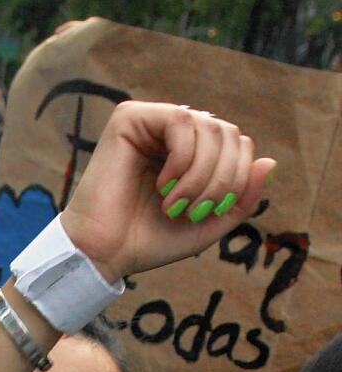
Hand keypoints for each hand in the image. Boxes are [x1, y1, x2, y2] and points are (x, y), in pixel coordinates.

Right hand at [61, 101, 274, 282]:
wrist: (104, 252)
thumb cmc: (149, 240)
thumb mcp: (210, 223)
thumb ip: (243, 198)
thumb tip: (269, 161)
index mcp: (190, 154)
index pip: (238, 144)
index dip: (237, 178)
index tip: (210, 213)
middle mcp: (171, 134)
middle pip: (229, 133)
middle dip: (222, 178)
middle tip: (195, 211)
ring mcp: (150, 123)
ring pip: (210, 126)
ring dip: (202, 174)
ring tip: (175, 204)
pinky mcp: (128, 119)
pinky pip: (181, 120)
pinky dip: (183, 158)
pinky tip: (163, 185)